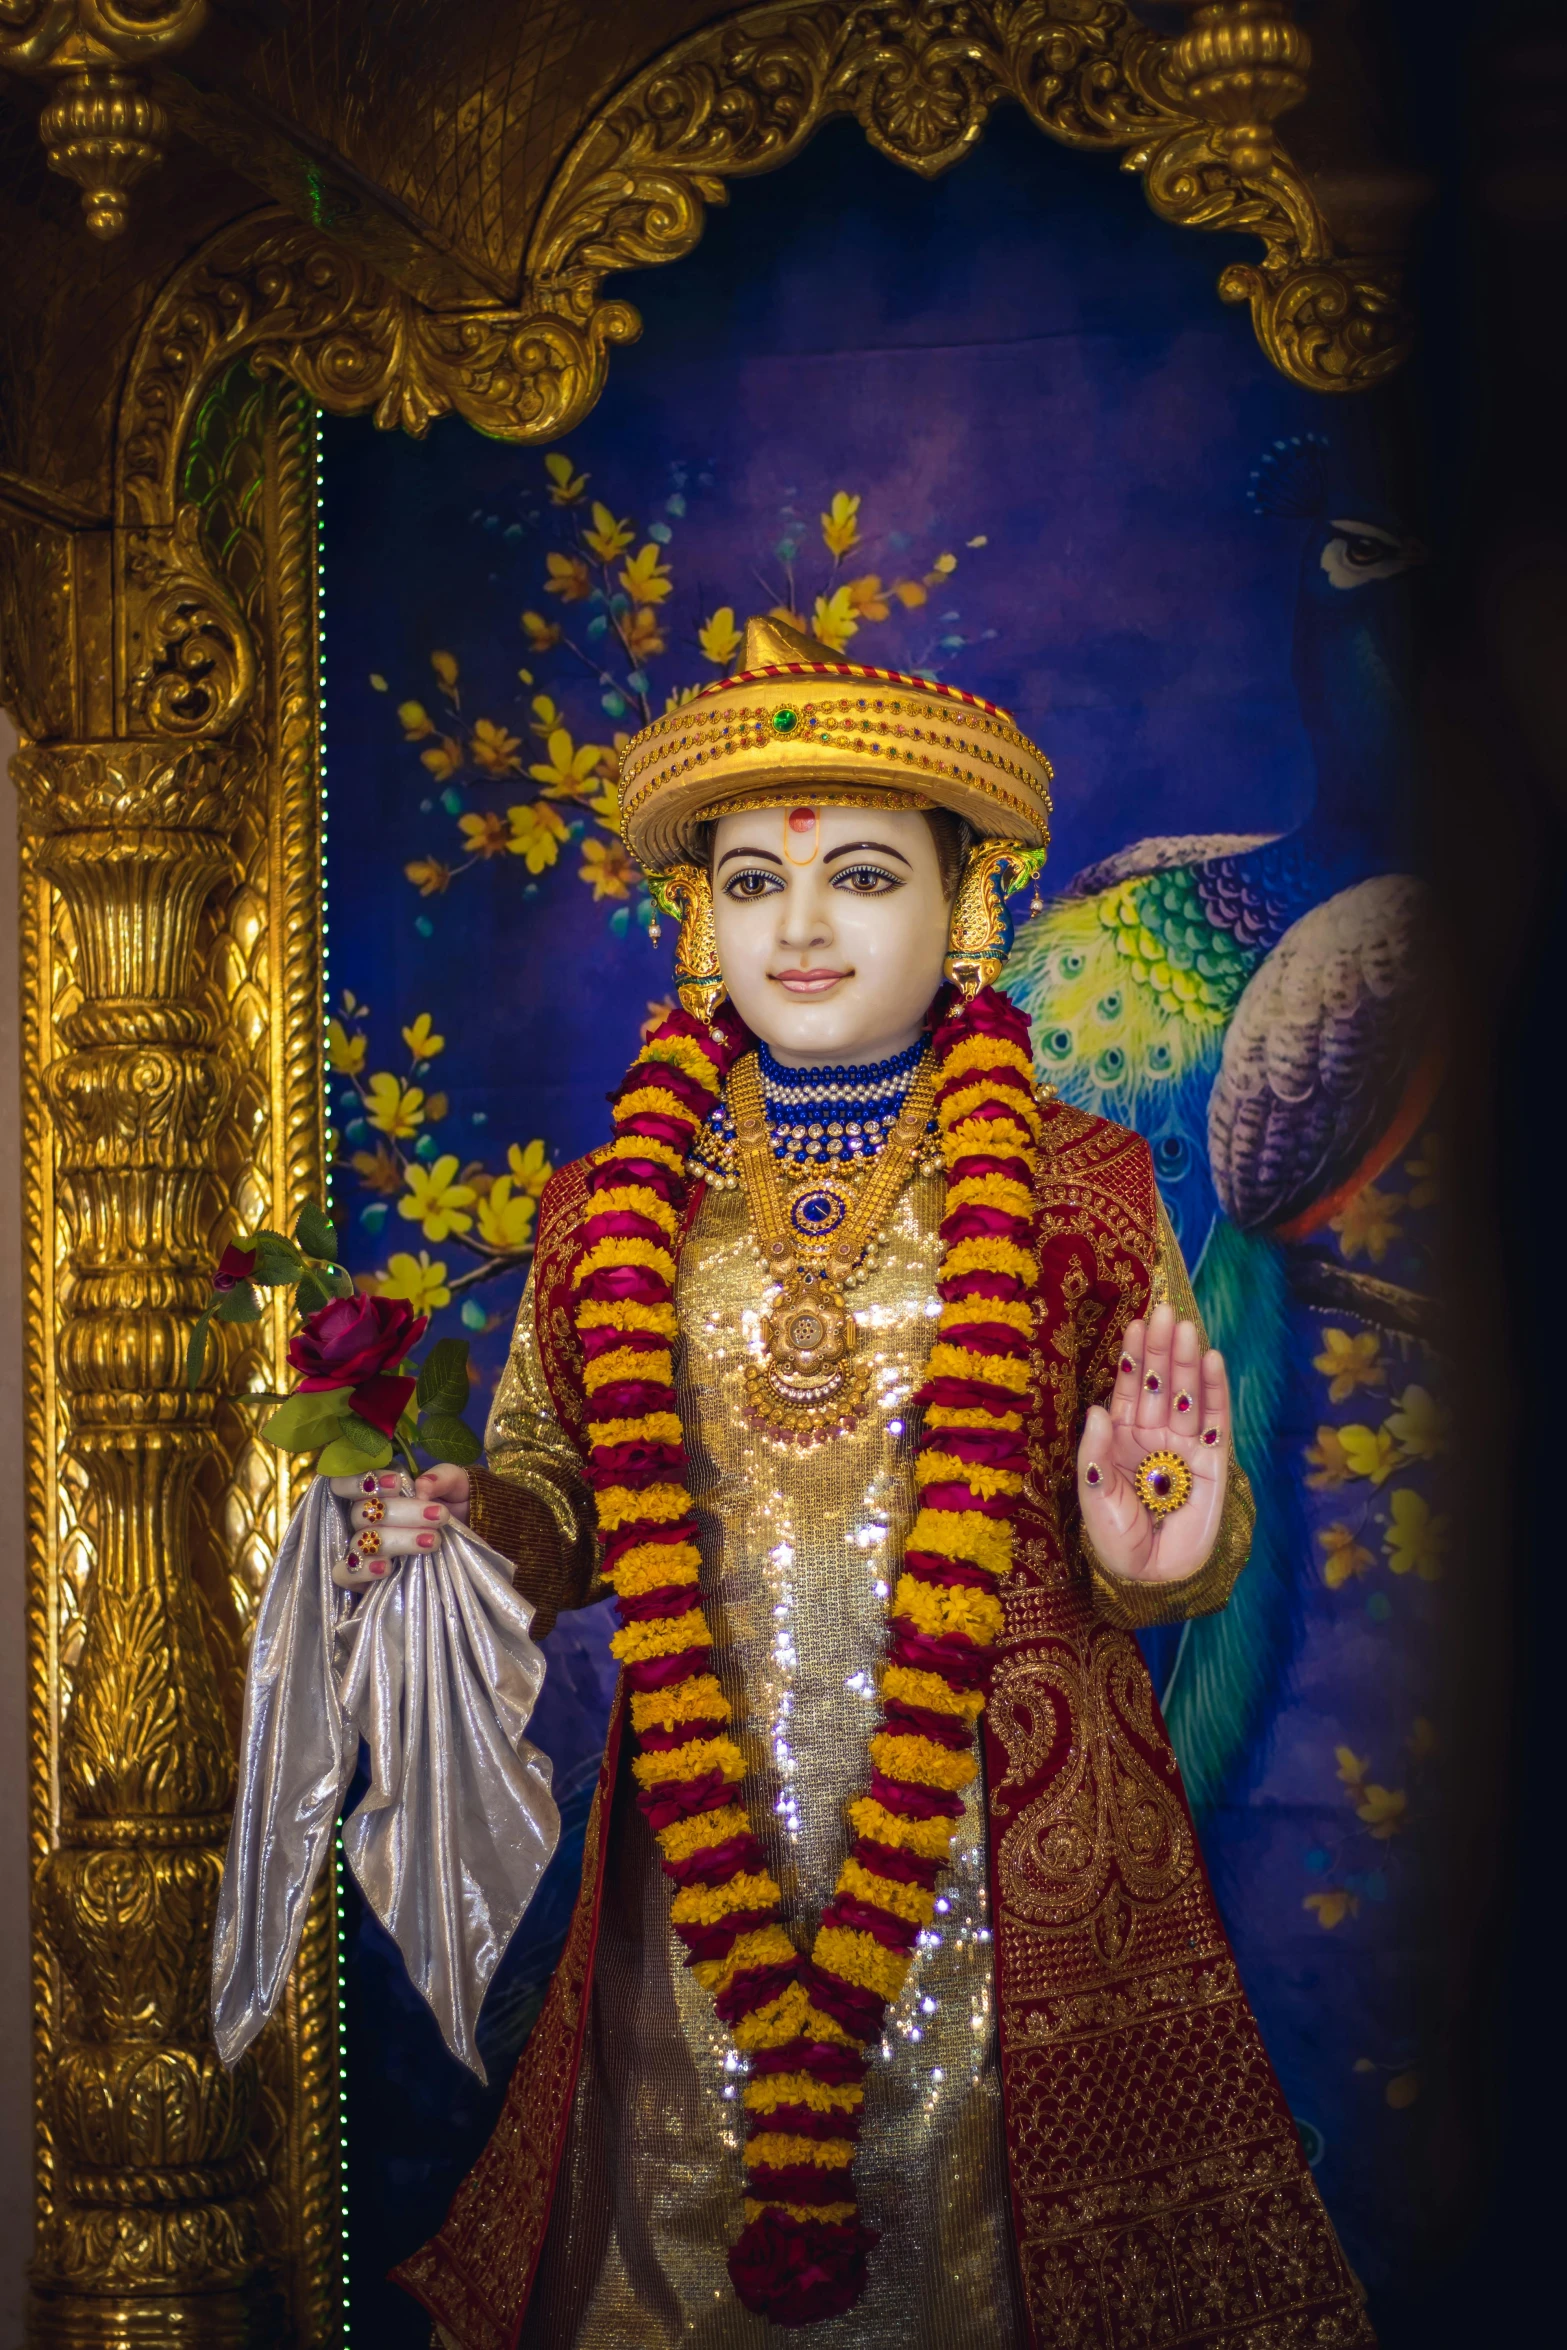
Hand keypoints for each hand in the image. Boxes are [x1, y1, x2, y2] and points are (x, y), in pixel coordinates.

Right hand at [326, 1465, 468, 1592]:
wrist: (473, 1536)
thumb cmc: (457, 1504)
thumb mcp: (457, 1483)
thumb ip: (442, 1477)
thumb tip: (421, 1486)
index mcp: (377, 1491)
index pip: (346, 1482)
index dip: (363, 1481)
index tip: (396, 1483)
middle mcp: (365, 1519)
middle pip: (361, 1513)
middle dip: (402, 1513)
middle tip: (439, 1515)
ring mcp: (362, 1548)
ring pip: (361, 1542)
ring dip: (397, 1540)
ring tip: (432, 1541)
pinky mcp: (363, 1577)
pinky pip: (346, 1575)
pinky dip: (363, 1571)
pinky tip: (386, 1567)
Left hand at [1075, 1303, 1230, 1585]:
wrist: (1153, 1580)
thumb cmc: (1116, 1541)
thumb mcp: (1094, 1496)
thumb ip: (1095, 1453)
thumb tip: (1099, 1408)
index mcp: (1121, 1439)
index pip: (1127, 1389)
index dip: (1131, 1358)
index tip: (1134, 1324)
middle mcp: (1153, 1436)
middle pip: (1158, 1384)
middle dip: (1160, 1349)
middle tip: (1163, 1311)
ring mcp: (1184, 1447)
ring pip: (1187, 1395)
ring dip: (1186, 1362)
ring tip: (1186, 1328)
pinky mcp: (1214, 1462)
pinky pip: (1216, 1420)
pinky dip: (1215, 1390)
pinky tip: (1212, 1360)